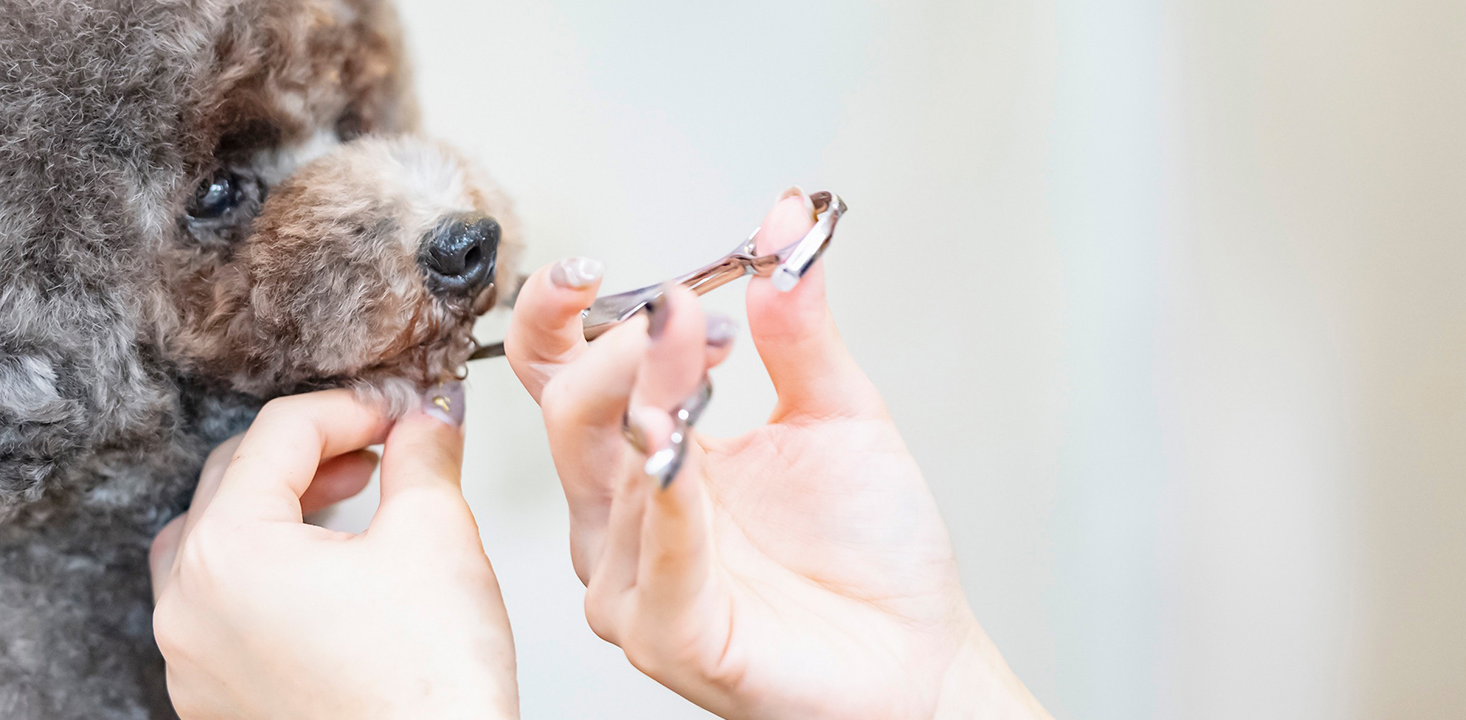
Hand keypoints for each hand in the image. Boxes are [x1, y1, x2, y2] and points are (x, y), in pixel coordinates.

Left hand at [148, 387, 518, 719]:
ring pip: (212, 547)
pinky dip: (263, 577)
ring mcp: (191, 663)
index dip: (351, 408)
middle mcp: (187, 608)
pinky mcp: (214, 704)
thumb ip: (422, 455)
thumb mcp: (437, 536)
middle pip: (233, 482)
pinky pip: (219, 612)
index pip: (279, 433)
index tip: (399, 413)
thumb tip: (425, 420)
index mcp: (227, 551)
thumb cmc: (429, 692)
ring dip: (275, 511)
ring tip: (345, 506)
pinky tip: (325, 579)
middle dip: (311, 454)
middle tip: (379, 449)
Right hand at [505, 189, 1049, 719]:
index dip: (552, 317)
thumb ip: (797, 323)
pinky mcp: (667, 637)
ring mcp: (631, 580)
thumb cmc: (869, 550)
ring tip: (710, 354)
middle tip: (687, 310)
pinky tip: (685, 454)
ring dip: (654, 404)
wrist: (918, 653)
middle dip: (623, 350)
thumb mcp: (837, 411)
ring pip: (608, 475)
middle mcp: (619, 514)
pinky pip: (655, 561)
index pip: (557, 373)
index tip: (586, 269)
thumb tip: (785, 220)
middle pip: (569, 411)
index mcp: (642, 452)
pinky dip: (671, 503)